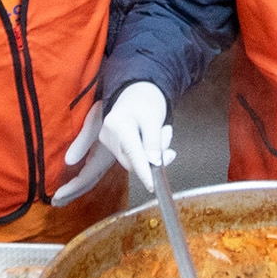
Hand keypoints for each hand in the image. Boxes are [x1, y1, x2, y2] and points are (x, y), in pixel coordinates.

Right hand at [82, 82, 172, 199]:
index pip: (133, 155)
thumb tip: (153, 163)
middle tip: (167, 136)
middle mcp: (109, 135)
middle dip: (155, 155)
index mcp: (118, 126)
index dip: (144, 172)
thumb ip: (153, 142)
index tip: (152, 185)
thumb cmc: (145, 101)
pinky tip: (152, 136)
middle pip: (134, 161)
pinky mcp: (112, 145)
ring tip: (161, 131)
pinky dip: (146, 150)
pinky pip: (133, 156)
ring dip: (153, 151)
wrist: (137, 92)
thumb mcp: (154, 118)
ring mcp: (109, 141)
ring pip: (135, 160)